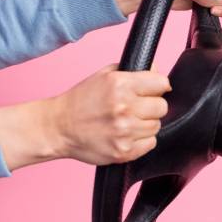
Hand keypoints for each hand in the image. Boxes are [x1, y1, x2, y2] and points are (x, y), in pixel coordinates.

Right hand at [46, 62, 171, 165]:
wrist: (59, 127)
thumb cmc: (80, 100)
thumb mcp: (103, 76)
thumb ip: (132, 71)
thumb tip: (157, 71)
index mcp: (120, 84)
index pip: (162, 83)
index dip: (156, 87)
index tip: (149, 91)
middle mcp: (124, 107)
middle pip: (162, 107)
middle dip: (150, 106)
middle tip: (134, 108)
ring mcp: (124, 131)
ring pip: (156, 126)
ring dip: (144, 124)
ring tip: (125, 122)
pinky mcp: (124, 151)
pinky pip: (150, 144)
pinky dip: (140, 140)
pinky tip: (124, 135)